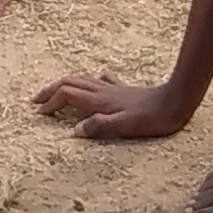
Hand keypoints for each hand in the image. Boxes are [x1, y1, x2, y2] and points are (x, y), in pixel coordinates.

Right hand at [33, 69, 186, 140]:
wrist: (177, 100)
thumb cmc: (152, 118)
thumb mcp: (125, 127)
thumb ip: (98, 127)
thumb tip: (73, 132)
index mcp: (99, 101)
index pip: (66, 96)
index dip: (50, 104)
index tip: (39, 115)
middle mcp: (102, 91)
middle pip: (69, 83)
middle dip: (50, 91)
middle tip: (36, 102)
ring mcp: (113, 88)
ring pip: (81, 80)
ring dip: (64, 85)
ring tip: (54, 92)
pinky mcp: (123, 89)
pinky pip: (100, 81)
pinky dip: (89, 82)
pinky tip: (92, 84)